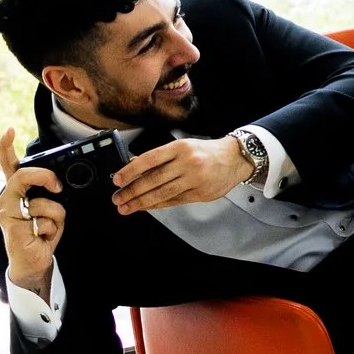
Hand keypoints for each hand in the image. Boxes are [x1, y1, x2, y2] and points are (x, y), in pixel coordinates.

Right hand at [0, 128, 65, 296]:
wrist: (35, 262)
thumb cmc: (43, 233)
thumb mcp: (52, 207)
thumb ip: (52, 193)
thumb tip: (64, 181)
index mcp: (19, 193)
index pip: (9, 166)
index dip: (7, 148)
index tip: (10, 130)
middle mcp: (8, 200)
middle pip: (22, 176)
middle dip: (44, 177)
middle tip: (58, 186)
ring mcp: (8, 213)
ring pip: (41, 202)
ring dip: (56, 216)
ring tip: (49, 228)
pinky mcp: (12, 227)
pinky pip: (44, 220)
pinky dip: (53, 230)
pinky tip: (43, 238)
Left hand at [112, 136, 254, 214]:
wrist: (236, 158)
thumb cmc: (207, 152)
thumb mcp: (183, 146)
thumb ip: (160, 157)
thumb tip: (133, 167)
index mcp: (181, 147)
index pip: (150, 159)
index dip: (130, 171)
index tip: (117, 180)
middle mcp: (188, 162)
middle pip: (153, 179)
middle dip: (131, 191)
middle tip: (117, 198)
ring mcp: (195, 179)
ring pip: (162, 193)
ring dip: (140, 202)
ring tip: (126, 206)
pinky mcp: (200, 194)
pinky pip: (173, 201)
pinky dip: (157, 205)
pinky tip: (145, 207)